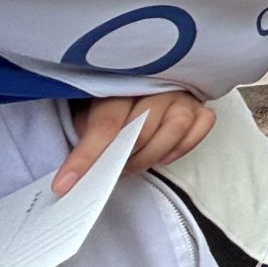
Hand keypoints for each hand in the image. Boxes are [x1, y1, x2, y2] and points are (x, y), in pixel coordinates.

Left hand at [56, 92, 215, 194]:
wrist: (143, 84)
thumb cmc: (115, 101)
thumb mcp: (90, 112)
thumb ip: (86, 134)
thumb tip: (72, 173)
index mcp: (120, 82)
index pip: (105, 124)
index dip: (86, 156)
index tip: (66, 184)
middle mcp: (157, 84)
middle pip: (144, 129)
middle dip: (124, 158)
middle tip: (111, 170)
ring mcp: (183, 94)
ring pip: (175, 127)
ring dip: (152, 154)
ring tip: (135, 163)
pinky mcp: (201, 106)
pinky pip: (201, 126)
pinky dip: (183, 145)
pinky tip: (165, 153)